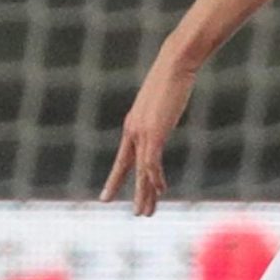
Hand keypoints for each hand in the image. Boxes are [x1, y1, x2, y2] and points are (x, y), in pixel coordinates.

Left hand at [101, 58, 195, 216]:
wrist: (173, 65)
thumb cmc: (169, 78)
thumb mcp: (160, 101)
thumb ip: (158, 114)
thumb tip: (162, 116)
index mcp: (132, 125)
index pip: (123, 159)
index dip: (115, 179)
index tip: (107, 196)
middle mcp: (133, 131)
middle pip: (129, 170)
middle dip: (133, 193)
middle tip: (135, 214)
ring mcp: (142, 133)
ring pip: (142, 171)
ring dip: (146, 194)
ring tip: (146, 213)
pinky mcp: (154, 133)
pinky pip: (152, 162)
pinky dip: (156, 178)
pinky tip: (160, 191)